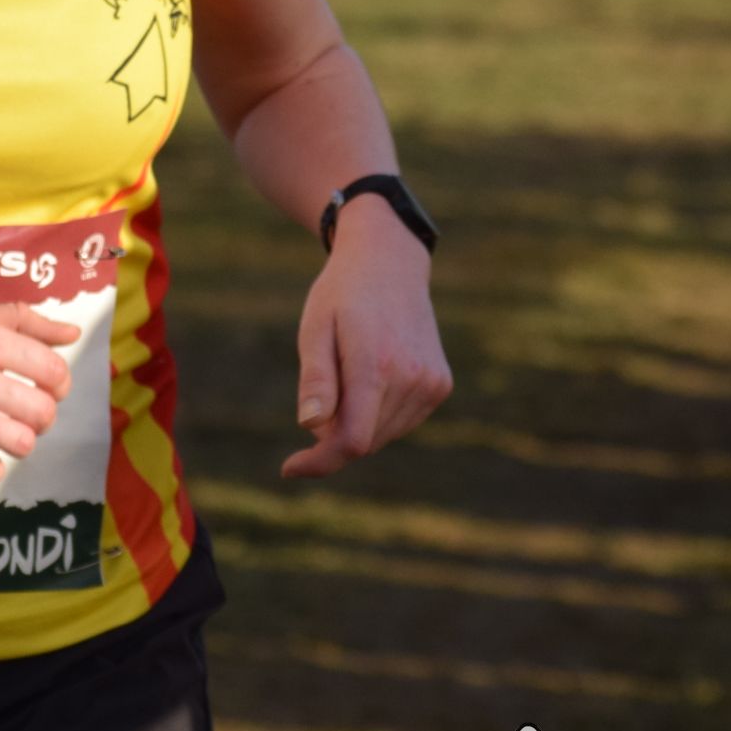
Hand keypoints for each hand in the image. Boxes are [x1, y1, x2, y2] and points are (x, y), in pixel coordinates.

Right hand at [0, 301, 79, 487]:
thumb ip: (18, 319)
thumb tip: (71, 332)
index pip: (52, 370)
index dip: (58, 382)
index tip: (45, 385)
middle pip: (42, 411)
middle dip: (41, 413)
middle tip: (23, 409)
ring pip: (20, 444)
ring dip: (17, 440)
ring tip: (0, 430)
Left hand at [284, 201, 448, 477]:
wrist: (390, 262)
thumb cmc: (341, 294)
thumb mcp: (315, 328)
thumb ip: (316, 379)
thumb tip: (311, 427)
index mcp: (376, 364)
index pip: (352, 439)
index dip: (320, 461)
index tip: (289, 467)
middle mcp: (412, 377)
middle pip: (364, 440)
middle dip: (333, 434)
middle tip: (320, 394)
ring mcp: (431, 382)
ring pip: (383, 435)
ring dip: (357, 423)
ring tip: (347, 372)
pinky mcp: (441, 384)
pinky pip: (401, 421)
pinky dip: (378, 413)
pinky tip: (372, 374)